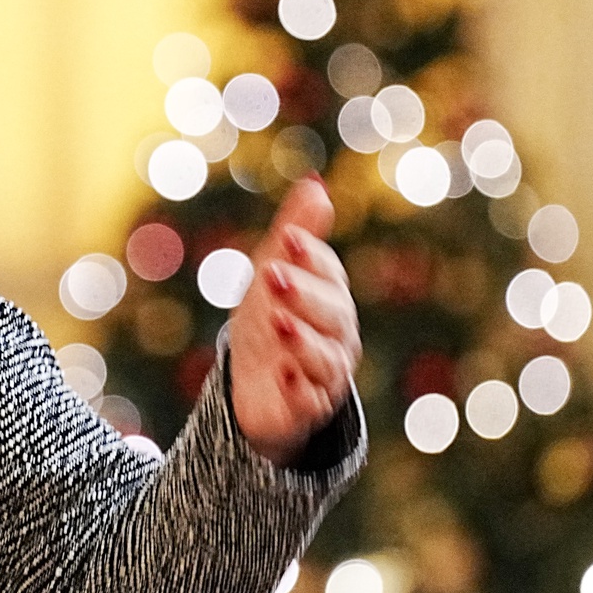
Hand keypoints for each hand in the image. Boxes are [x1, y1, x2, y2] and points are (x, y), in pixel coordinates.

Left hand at [228, 178, 361, 465]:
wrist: (255, 388)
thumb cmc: (269, 322)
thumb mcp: (274, 274)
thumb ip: (296, 233)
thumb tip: (314, 183)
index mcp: (331, 297)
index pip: (327, 273)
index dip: (309, 256)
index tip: (287, 238)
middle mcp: (337, 335)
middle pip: (331, 313)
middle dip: (304, 294)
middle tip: (272, 276)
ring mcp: (325, 374)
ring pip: (325, 356)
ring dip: (302, 339)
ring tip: (278, 322)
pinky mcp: (308, 409)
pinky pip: (309, 400)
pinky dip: (298, 387)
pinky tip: (284, 374)